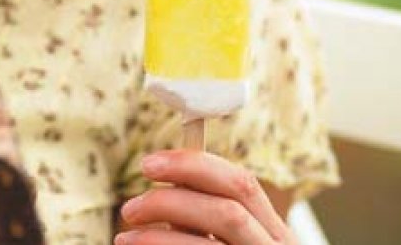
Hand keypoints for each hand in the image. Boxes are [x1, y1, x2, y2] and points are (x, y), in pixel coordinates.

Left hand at [115, 149, 288, 244]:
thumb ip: (208, 222)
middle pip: (229, 205)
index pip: (241, 184)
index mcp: (274, 233)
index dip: (194, 165)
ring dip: (162, 233)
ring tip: (126, 238)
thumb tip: (163, 191)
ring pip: (216, 232)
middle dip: (174, 197)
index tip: (150, 163)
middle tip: (131, 207)